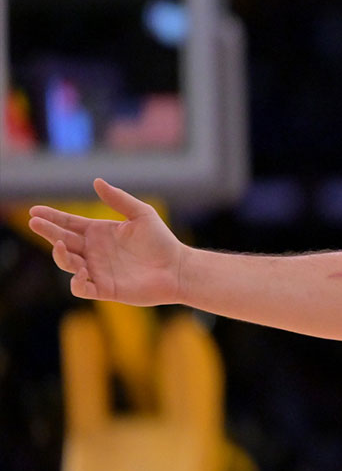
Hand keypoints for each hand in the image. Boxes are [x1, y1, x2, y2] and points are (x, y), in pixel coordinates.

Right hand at [26, 178, 186, 305]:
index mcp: (98, 232)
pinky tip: (82, 272)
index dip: (52, 217)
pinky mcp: (105, 289)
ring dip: (61, 255)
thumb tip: (96, 181)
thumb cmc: (161, 241)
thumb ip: (119, 199)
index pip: (68, 223)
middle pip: (62, 241)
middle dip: (47, 232)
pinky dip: (76, 283)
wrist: (178, 268)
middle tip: (35, 222)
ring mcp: (97, 270)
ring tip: (61, 244)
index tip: (35, 211)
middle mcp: (93, 251)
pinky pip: (82, 289)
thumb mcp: (141, 214)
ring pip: (68, 264)